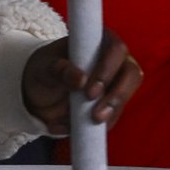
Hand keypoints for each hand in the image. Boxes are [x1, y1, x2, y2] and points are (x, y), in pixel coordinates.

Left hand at [21, 30, 142, 137]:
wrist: (39, 89)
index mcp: (100, 41)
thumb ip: (60, 69)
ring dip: (106, 117)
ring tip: (73, 126)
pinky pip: (110, 118)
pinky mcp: (109, 105)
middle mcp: (114, 61)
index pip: (116, 49)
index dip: (108, 69)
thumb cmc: (45, 67)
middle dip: (116, 97)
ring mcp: (114, 84)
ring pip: (123, 100)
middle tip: (95, 116)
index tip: (90, 92)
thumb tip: (80, 80)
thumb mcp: (45, 66)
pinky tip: (64, 128)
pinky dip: (91, 128)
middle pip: (131, 75)